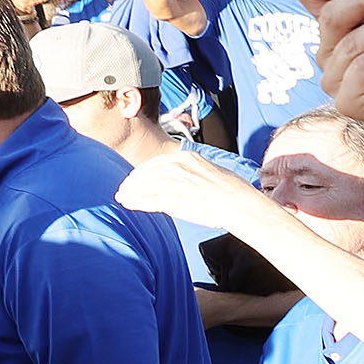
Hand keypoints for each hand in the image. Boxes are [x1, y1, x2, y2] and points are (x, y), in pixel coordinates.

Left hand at [116, 146, 273, 229]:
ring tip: (122, 198)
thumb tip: (180, 178)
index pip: (156, 163)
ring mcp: (176, 183)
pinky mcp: (175, 200)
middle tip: (123, 190)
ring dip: (130, 193)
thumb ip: (191, 171)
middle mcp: (179, 167)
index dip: (142, 172)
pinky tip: (129, 205)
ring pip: (144, 187)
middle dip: (132, 182)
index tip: (135, 178)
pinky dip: (136, 203)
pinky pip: (149, 200)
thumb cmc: (232, 190)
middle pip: (146, 173)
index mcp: (188, 158)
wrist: (241, 204)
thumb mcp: (210, 170)